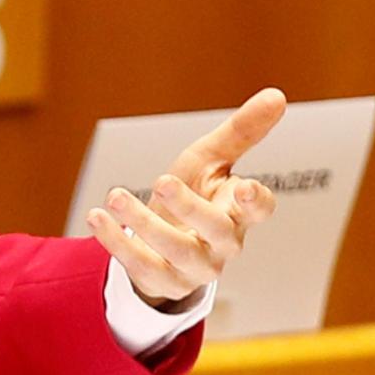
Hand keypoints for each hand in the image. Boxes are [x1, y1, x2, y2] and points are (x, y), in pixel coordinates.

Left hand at [86, 88, 284, 308]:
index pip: (260, 211)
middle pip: (217, 230)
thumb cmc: (194, 194)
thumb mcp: (211, 159)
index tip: (245, 187)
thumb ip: (241, 132)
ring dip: (143, 223)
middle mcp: (222, 244)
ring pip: (176, 250)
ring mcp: (194, 266)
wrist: (162, 242)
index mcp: (238, 212)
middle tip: (162, 180)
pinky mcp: (163, 280)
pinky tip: (97, 217)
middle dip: (190, 208)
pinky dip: (116, 241)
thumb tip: (277, 94)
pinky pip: (141, 266)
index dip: (256, 202)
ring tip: (116, 196)